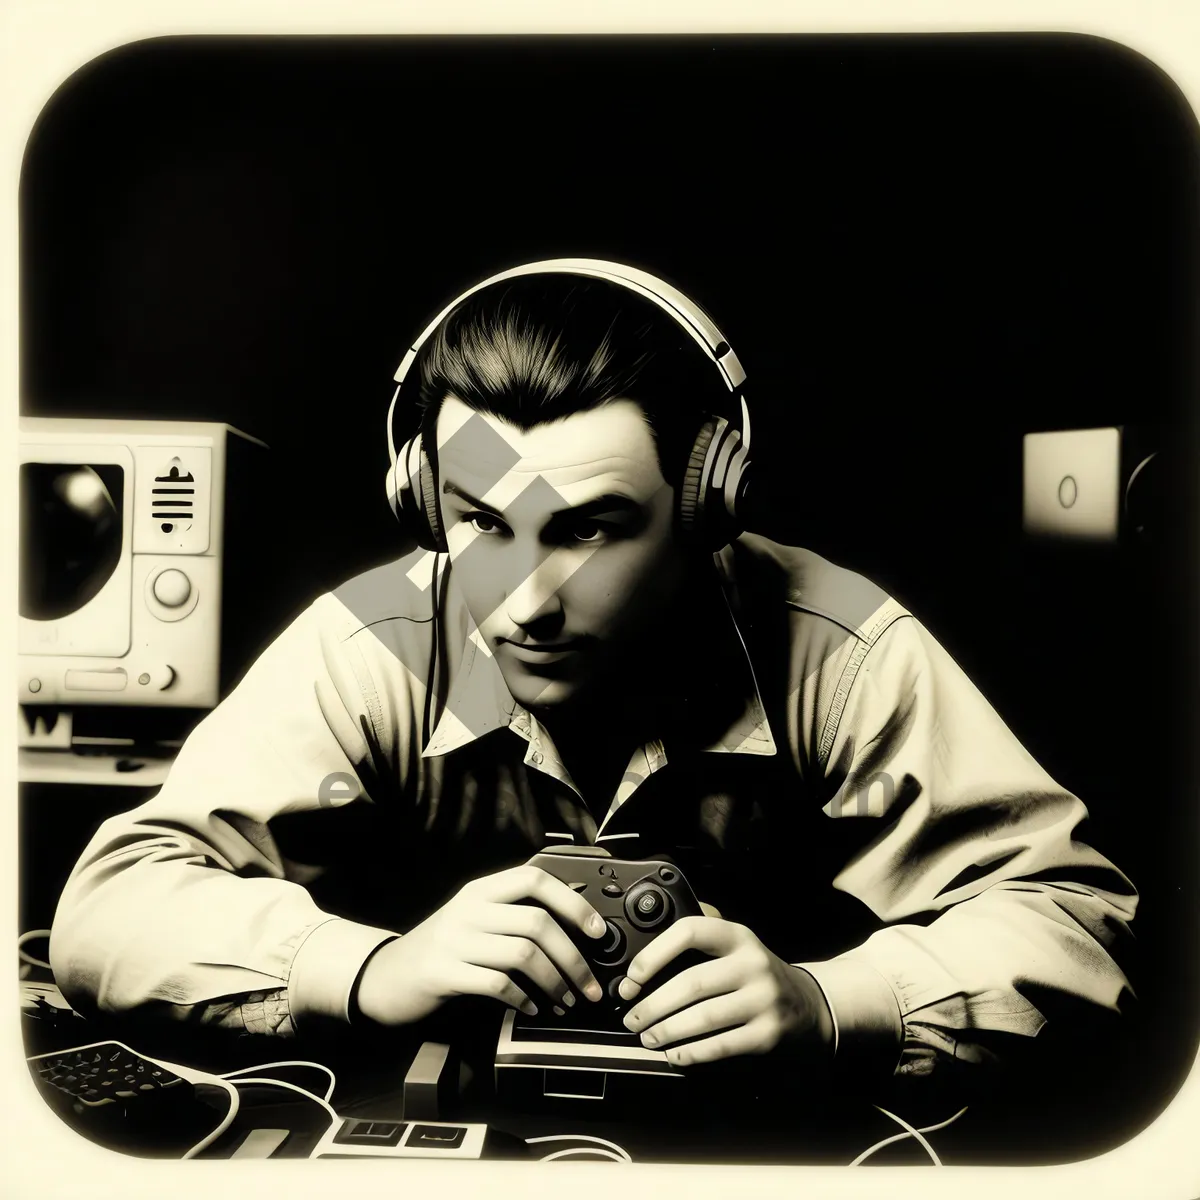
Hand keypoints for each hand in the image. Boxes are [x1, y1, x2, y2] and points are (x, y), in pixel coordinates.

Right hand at [353, 865, 607, 1027]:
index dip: (571, 902)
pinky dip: (523, 998)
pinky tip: (531, 1008)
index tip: (597, 930)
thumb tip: (575, 928)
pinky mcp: (443, 973)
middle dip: (573, 958)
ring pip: (523, 954)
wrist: (385, 976)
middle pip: (537, 922)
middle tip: (590, 985)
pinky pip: (497, 984)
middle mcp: (469, 908)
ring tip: (566, 1001)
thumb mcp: (475, 920)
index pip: (534, 879)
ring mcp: (454, 940)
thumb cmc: (442, 950)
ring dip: (554, 982)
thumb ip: (514, 916)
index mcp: (481, 890)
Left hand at [617, 917, 834, 1068]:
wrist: (807, 1004)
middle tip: (631, 1018)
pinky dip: (691, 1053)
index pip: (691, 931)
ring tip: (647, 1037)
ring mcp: (763, 1000)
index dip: (655, 953)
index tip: (632, 976)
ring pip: (703, 1017)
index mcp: (738, 936)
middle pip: (692, 983)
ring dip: (667, 1030)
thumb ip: (699, 940)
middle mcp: (752, 964)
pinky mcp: (767, 1034)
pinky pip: (720, 1046)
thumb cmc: (753, 973)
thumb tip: (643, 956)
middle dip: (653, 1004)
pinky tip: (674, 1054)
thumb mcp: (735, 945)